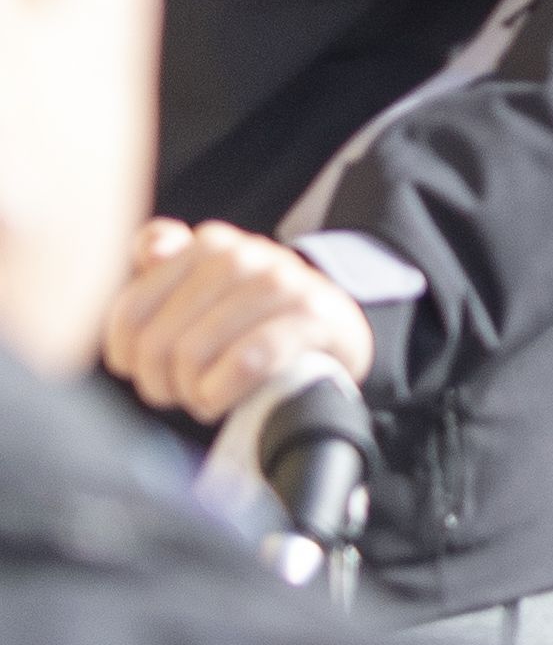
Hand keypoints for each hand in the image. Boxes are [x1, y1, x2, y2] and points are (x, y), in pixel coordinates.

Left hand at [103, 223, 371, 425]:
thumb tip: (150, 251)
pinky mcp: (311, 317)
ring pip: (194, 354)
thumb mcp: (202, 292)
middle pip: (158, 342)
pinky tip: (225, 398)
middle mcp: (242, 255)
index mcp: (206, 245)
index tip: (144, 369)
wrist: (333, 332)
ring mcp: (280, 283)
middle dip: (160, 382)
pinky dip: (224, 391)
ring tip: (205, 396)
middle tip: (179, 392)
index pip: (130, 312)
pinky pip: (244, 362)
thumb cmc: (249, 320)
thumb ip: (161, 270)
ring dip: (192, 392)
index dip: (127, 355)